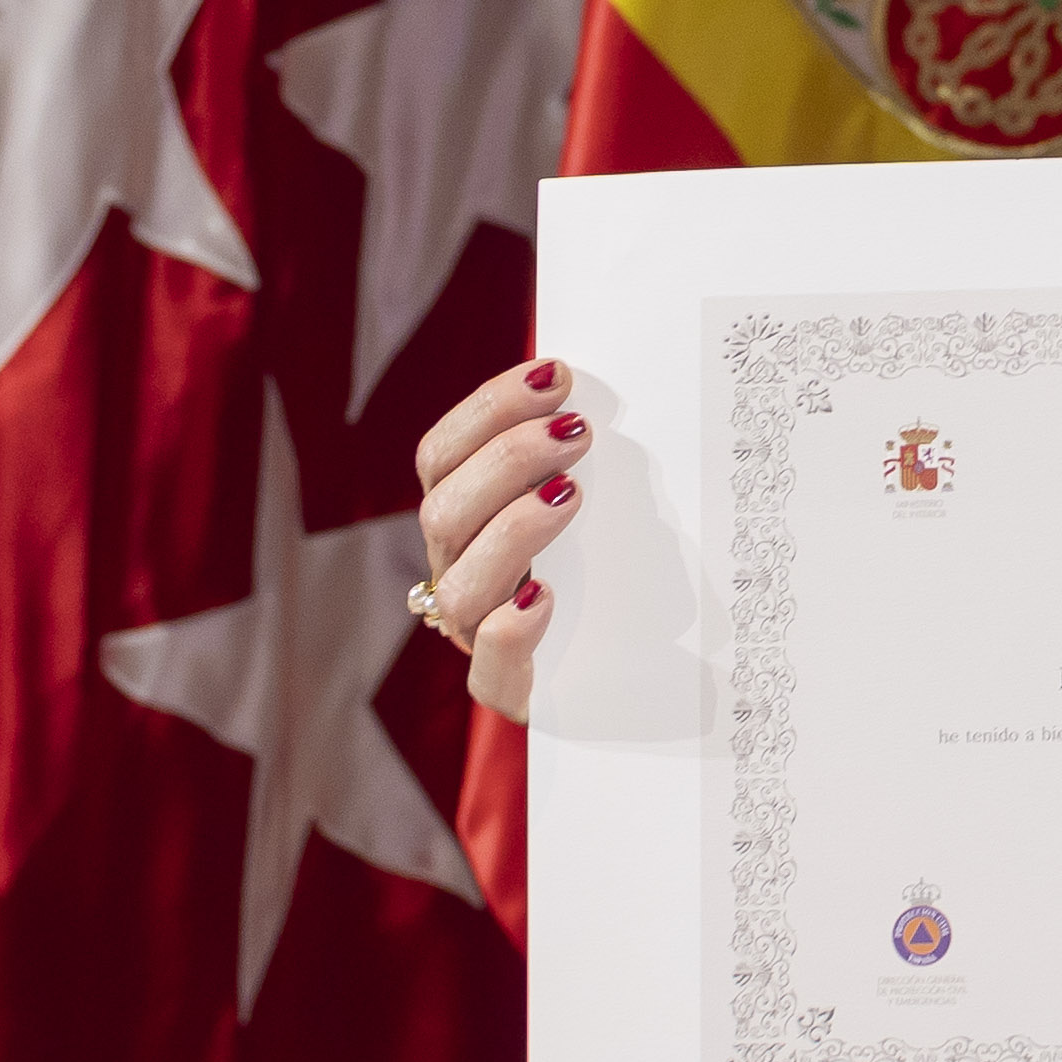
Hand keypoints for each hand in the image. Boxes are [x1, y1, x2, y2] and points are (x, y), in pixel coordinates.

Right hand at [414, 359, 585, 722]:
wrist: (618, 682)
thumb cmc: (602, 575)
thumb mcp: (589, 511)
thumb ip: (577, 462)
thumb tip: (602, 395)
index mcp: (463, 519)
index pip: (442, 455)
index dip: (489, 409)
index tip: (555, 373)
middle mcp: (455, 572)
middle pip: (442, 510)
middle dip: (507, 459)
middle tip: (576, 432)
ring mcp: (474, 634)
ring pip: (458, 585)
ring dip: (511, 529)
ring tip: (570, 496)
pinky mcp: (507, 688)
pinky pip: (488, 666)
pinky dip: (510, 627)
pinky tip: (544, 596)